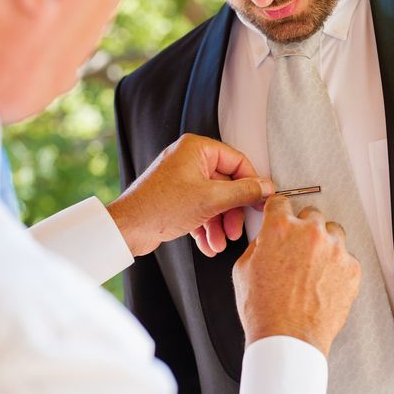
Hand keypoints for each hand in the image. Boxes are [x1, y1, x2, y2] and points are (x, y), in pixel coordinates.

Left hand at [107, 134, 273, 256]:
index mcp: (197, 148)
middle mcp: (189, 160)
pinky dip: (206, 227)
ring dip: (219, 224)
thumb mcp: (212, 199)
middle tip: (236, 230)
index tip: (262, 200)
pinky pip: (201, 209)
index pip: (238, 162)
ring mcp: (182, 179)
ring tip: (219, 242)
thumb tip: (265, 187)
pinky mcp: (176, 198)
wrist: (127, 229)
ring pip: (214, 200)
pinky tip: (208, 244)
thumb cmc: (159, 207)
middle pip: (227, 185)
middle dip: (232, 212)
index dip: (252, 184)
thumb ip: (244, 192)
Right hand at [232, 195, 360, 356]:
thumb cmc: (265, 310)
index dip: (278, 211)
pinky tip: (323, 282)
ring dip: (323, 244)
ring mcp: (334, 250)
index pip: (281, 202)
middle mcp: (309, 233)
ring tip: (313, 268)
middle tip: (297, 251)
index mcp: (280, 229)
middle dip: (303, 230)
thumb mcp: (243, 270)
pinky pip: (347, 257)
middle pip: (311, 215)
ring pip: (333, 233)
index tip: (282, 215)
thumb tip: (266, 239)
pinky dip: (337, 266)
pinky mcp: (351, 268)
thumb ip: (258, 245)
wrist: (288, 338)